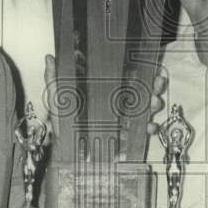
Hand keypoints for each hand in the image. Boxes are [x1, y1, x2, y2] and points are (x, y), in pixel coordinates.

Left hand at [44, 54, 167, 140]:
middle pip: (142, 87)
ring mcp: (124, 116)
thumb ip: (54, 78)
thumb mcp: (56, 97)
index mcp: (103, 87)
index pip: (126, 73)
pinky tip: (149, 125)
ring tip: (154, 103)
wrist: (65, 149)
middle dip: (153, 84)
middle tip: (157, 84)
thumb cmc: (62, 121)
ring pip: (147, 106)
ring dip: (154, 103)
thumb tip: (50, 57)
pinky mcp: (128, 133)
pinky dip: (151, 127)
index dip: (139, 67)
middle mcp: (117, 100)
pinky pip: (144, 128)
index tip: (149, 64)